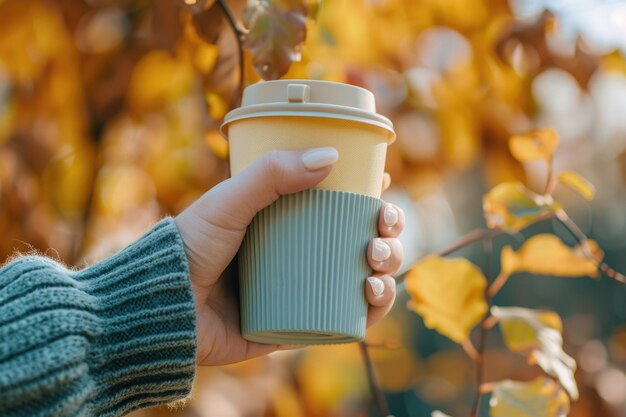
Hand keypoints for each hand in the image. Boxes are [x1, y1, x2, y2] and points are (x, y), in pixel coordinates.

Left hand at [174, 147, 404, 365]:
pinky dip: (372, 311)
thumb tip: (331, 156)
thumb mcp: (229, 201)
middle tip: (382, 229)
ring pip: (362, 280)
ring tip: (376, 265)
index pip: (338, 205)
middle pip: (360, 243)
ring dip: (387, 271)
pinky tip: (375, 296)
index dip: (368, 195)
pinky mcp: (298, 327)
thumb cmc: (190, 247)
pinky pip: (346, 320)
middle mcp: (299, 256)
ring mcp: (301, 291)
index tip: (383, 184)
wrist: (164, 308)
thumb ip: (271, 174)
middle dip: (387, 234)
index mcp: (285, 223)